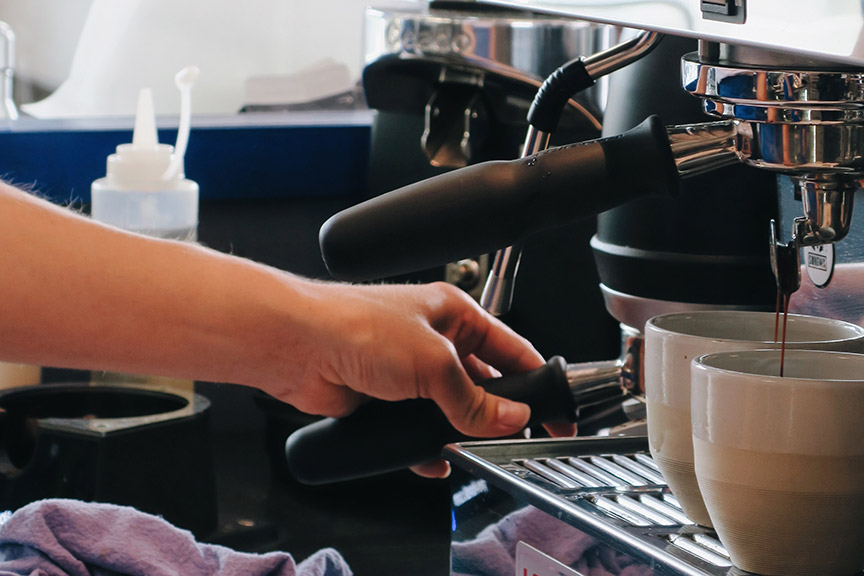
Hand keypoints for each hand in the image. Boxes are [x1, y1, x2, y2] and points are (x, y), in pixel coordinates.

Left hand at [259, 281, 575, 476]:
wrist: (295, 345)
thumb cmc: (355, 325)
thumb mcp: (434, 363)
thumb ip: (474, 399)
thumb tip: (509, 418)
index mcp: (454, 313)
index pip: (510, 347)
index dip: (535, 378)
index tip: (553, 407)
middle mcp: (432, 338)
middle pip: (481, 381)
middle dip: (496, 410)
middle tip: (515, 435)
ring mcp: (406, 369)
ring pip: (449, 408)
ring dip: (460, 430)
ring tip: (471, 447)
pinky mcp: (383, 398)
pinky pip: (415, 427)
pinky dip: (425, 446)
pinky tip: (433, 458)